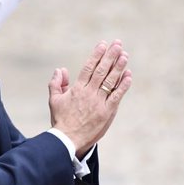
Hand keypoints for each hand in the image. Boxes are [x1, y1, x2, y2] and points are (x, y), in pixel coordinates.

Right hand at [48, 40, 132, 157]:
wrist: (67, 140)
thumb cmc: (61, 120)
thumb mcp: (54, 100)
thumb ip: (56, 83)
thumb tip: (60, 69)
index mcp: (77, 89)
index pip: (88, 68)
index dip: (96, 55)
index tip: (103, 44)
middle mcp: (89, 93)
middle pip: (101, 71)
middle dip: (110, 56)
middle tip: (118, 44)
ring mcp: (99, 102)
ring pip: (110, 81)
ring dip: (118, 67)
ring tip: (124, 55)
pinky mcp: (107, 112)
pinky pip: (117, 96)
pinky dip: (123, 86)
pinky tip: (128, 76)